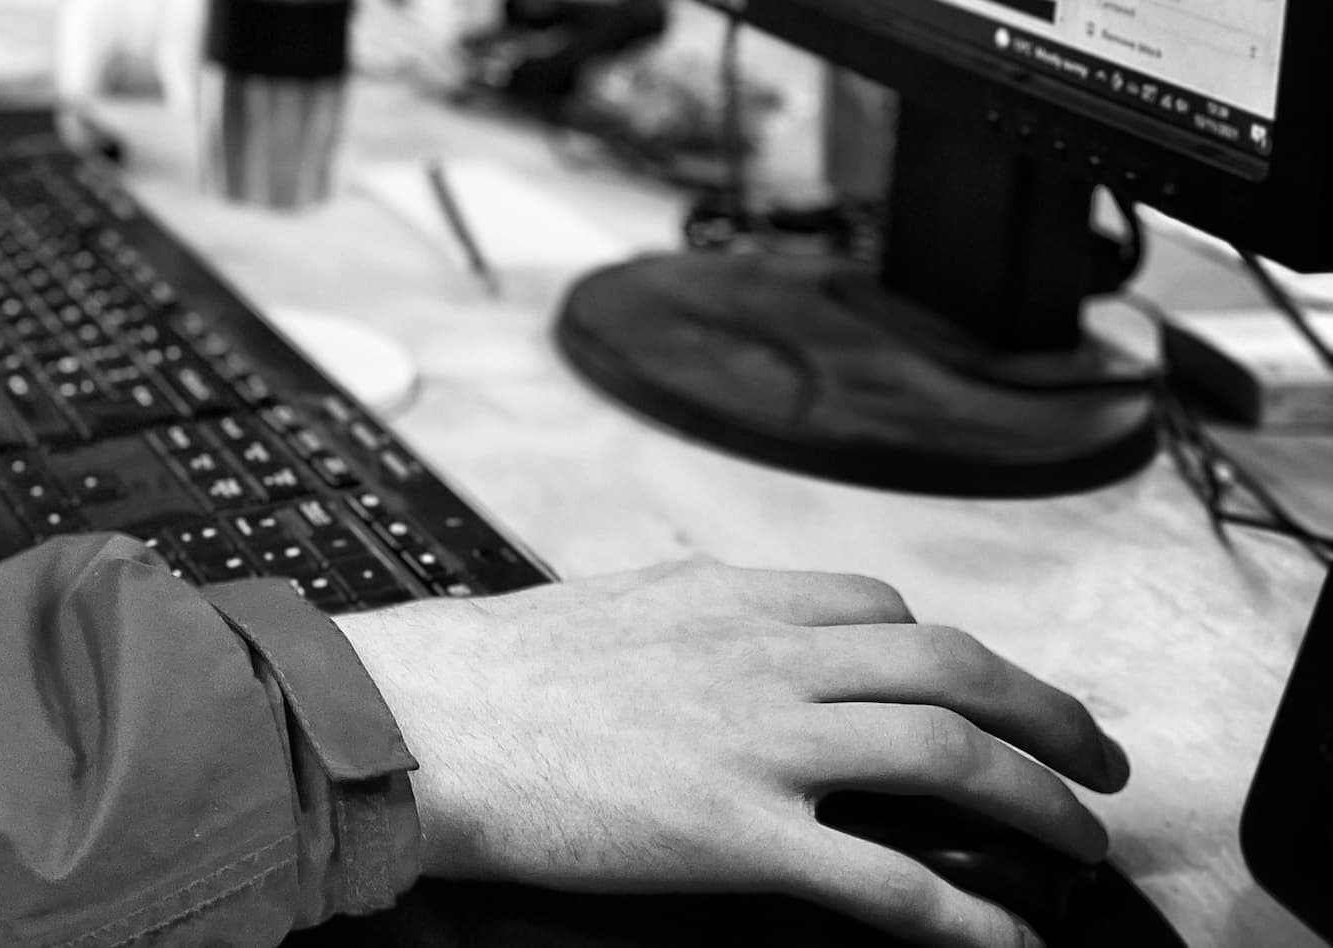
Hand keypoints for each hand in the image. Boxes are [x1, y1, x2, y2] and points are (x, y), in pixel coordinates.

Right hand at [335, 559, 1129, 947]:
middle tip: (1096, 758)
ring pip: (948, 751)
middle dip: (1047, 711)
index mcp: (719, 598)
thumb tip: (698, 639)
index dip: (949, 651)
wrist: (416, 718)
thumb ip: (671, 623)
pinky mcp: (734, 831)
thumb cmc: (478, 675)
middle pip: (950, 665)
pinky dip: (967, 916)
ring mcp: (755, 741)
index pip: (876, 606)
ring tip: (1082, 843)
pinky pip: (886, 877)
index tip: (976, 688)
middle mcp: (758, 656)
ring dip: (1039, 800)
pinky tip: (1005, 942)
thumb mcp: (594, 610)